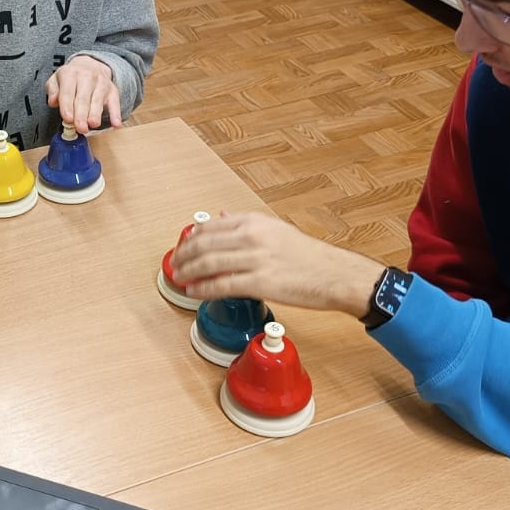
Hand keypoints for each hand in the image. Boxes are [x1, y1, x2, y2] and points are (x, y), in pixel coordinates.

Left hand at [45, 55, 121, 134]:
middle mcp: (87, 76)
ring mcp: (101, 83)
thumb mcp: (56, 80)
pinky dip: (116, 114)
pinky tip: (116, 124)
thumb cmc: (70, 78)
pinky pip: (115, 103)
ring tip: (93, 124)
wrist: (90, 65)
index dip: (67, 106)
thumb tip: (53, 101)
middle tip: (80, 128)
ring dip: (96, 114)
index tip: (67, 119)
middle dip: (81, 114)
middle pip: (83, 98)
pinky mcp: (112, 90)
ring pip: (98, 101)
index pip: (67, 92)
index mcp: (70, 74)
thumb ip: (52, 90)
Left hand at [169, 211, 382, 315]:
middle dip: (183, 255)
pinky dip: (203, 289)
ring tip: (179, 278)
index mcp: (254, 221)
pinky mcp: (260, 283)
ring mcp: (256, 260)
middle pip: (203, 244)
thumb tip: (221, 217)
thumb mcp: (275, 228)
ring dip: (188, 272)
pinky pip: (222, 285)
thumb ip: (246, 222)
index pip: (209, 226)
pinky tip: (194, 292)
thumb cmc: (308, 255)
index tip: (181, 247)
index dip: (189, 238)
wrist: (334, 274)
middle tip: (175, 264)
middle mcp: (252, 236)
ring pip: (209, 264)